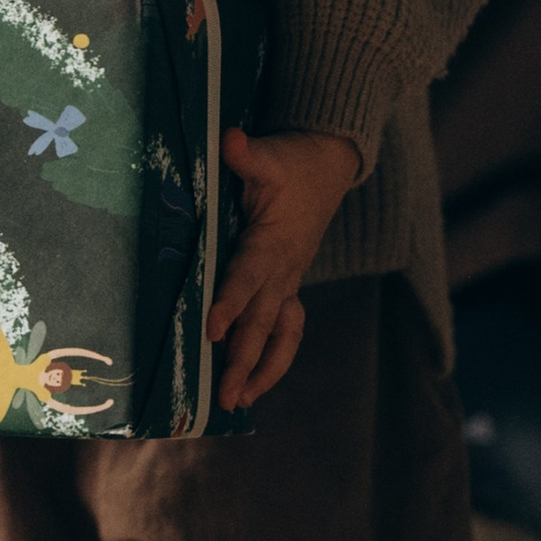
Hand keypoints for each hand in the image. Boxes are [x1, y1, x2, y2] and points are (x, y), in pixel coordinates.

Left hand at [206, 126, 363, 413]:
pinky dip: (274, 357)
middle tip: (225, 395)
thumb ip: (247, 154)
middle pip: (264, 321)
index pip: (249, 275)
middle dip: (244, 360)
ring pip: (282, 334)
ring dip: (263, 370)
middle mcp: (285, 270)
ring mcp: (290, 281)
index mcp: (273, 241)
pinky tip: (253, 383)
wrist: (328, 166)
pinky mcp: (290, 286)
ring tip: (239, 401)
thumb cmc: (292, 162)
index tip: (213, 329)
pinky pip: (287, 329)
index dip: (231, 301)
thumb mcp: (270, 154)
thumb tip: (230, 139)